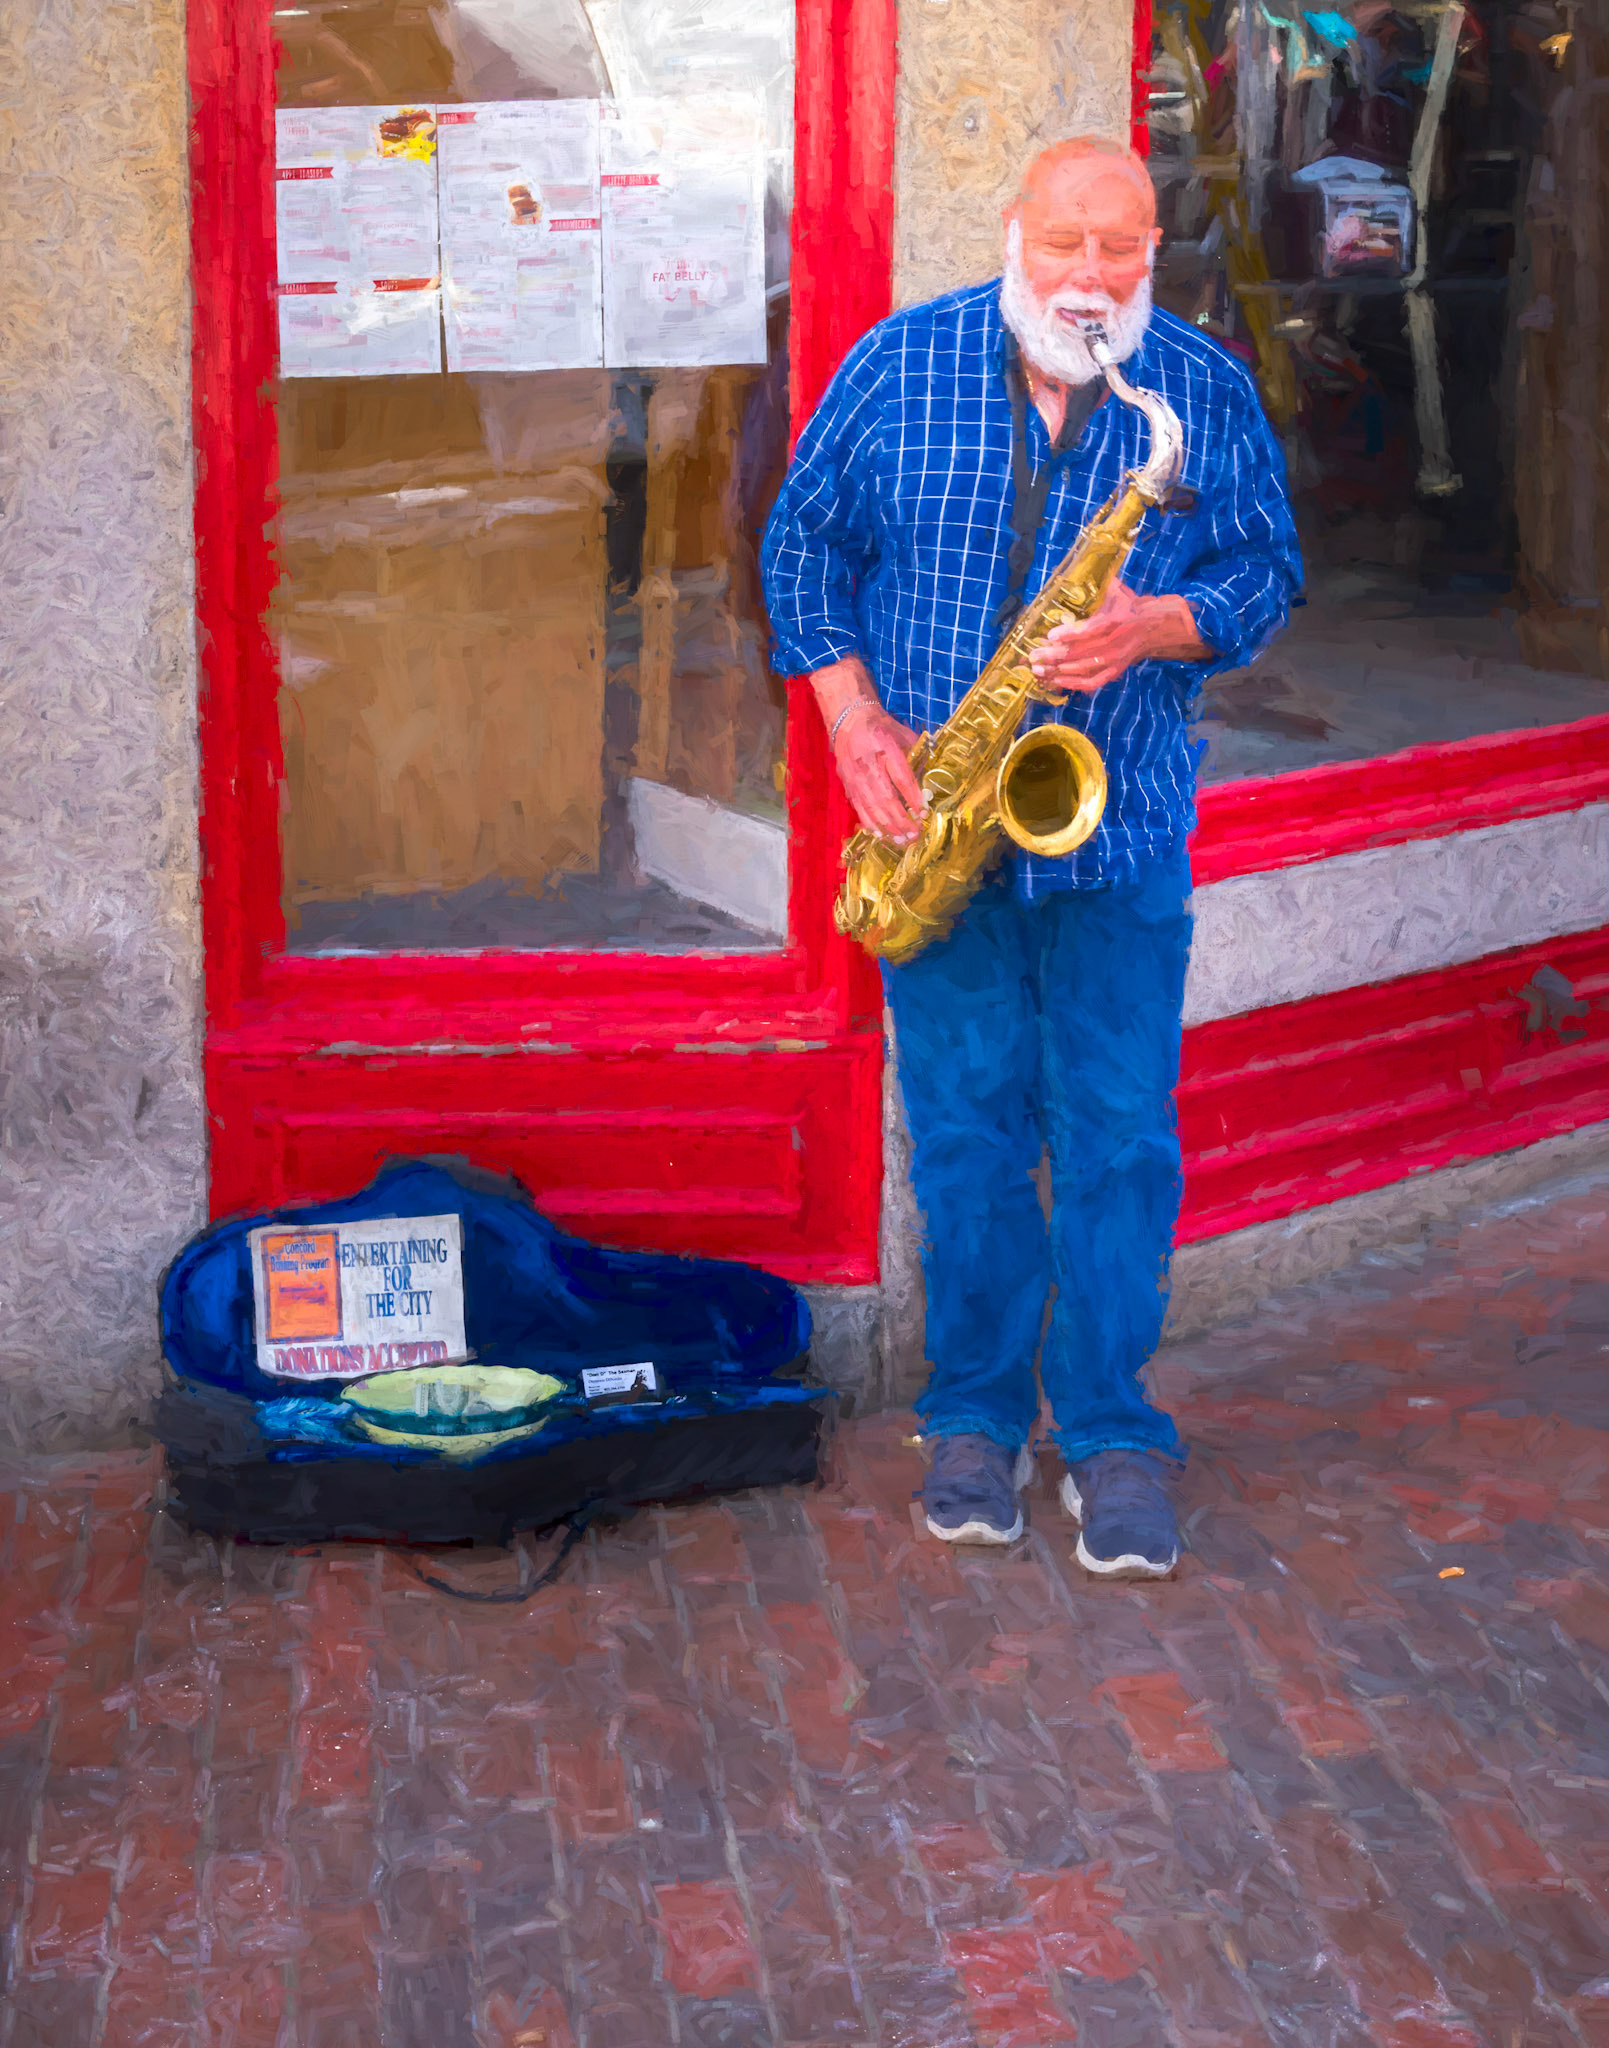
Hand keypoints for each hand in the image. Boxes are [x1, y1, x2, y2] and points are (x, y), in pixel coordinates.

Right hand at [832, 699, 925, 844]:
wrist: (849, 719)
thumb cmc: (882, 728)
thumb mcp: (904, 734)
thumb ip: (918, 756)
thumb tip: (933, 779)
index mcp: (887, 748)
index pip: (901, 778)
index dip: (913, 798)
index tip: (923, 814)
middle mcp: (869, 764)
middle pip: (885, 798)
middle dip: (901, 820)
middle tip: (914, 836)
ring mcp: (855, 776)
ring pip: (871, 806)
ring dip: (887, 826)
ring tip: (901, 841)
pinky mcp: (847, 783)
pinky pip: (858, 807)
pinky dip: (869, 822)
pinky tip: (880, 834)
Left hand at [1028, 582, 1205, 693]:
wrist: (1155, 627)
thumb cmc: (1129, 607)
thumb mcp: (1116, 591)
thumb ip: (1095, 584)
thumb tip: (1069, 572)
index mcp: (1116, 621)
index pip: (1091, 630)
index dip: (1070, 634)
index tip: (1051, 635)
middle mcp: (1115, 644)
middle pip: (1082, 653)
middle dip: (1054, 656)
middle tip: (1033, 655)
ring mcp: (1115, 661)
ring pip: (1083, 670)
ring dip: (1058, 671)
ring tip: (1037, 669)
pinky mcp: (1114, 672)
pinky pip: (1092, 683)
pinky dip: (1072, 685)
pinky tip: (1054, 682)